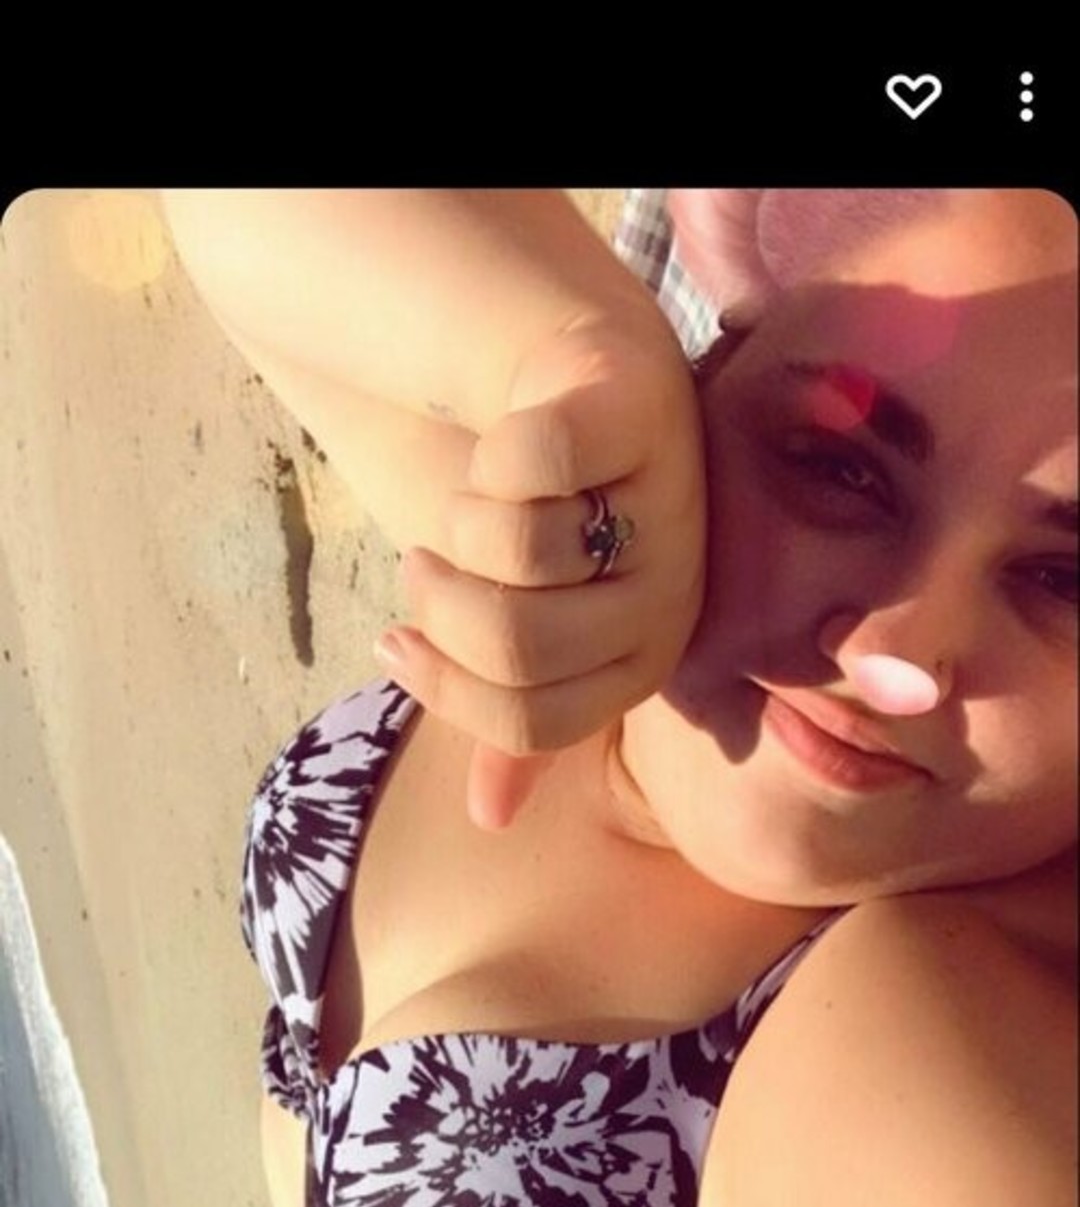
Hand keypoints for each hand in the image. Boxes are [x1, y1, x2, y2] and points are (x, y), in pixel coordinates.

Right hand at [374, 315, 707, 829]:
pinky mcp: (640, 416)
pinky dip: (485, 461)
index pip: (530, 720)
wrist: (588, 386)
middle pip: (518, 644)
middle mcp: (669, 596)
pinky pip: (529, 467)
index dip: (444, 688)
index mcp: (642, 665)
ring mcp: (667, 504)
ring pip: (517, 554)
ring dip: (458, 526)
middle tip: (421, 566)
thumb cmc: (553, 524)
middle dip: (441, 604)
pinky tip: (496, 452)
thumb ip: (512, 724)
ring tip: (467, 506)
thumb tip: (487, 819)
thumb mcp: (530, 631)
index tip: (395, 643)